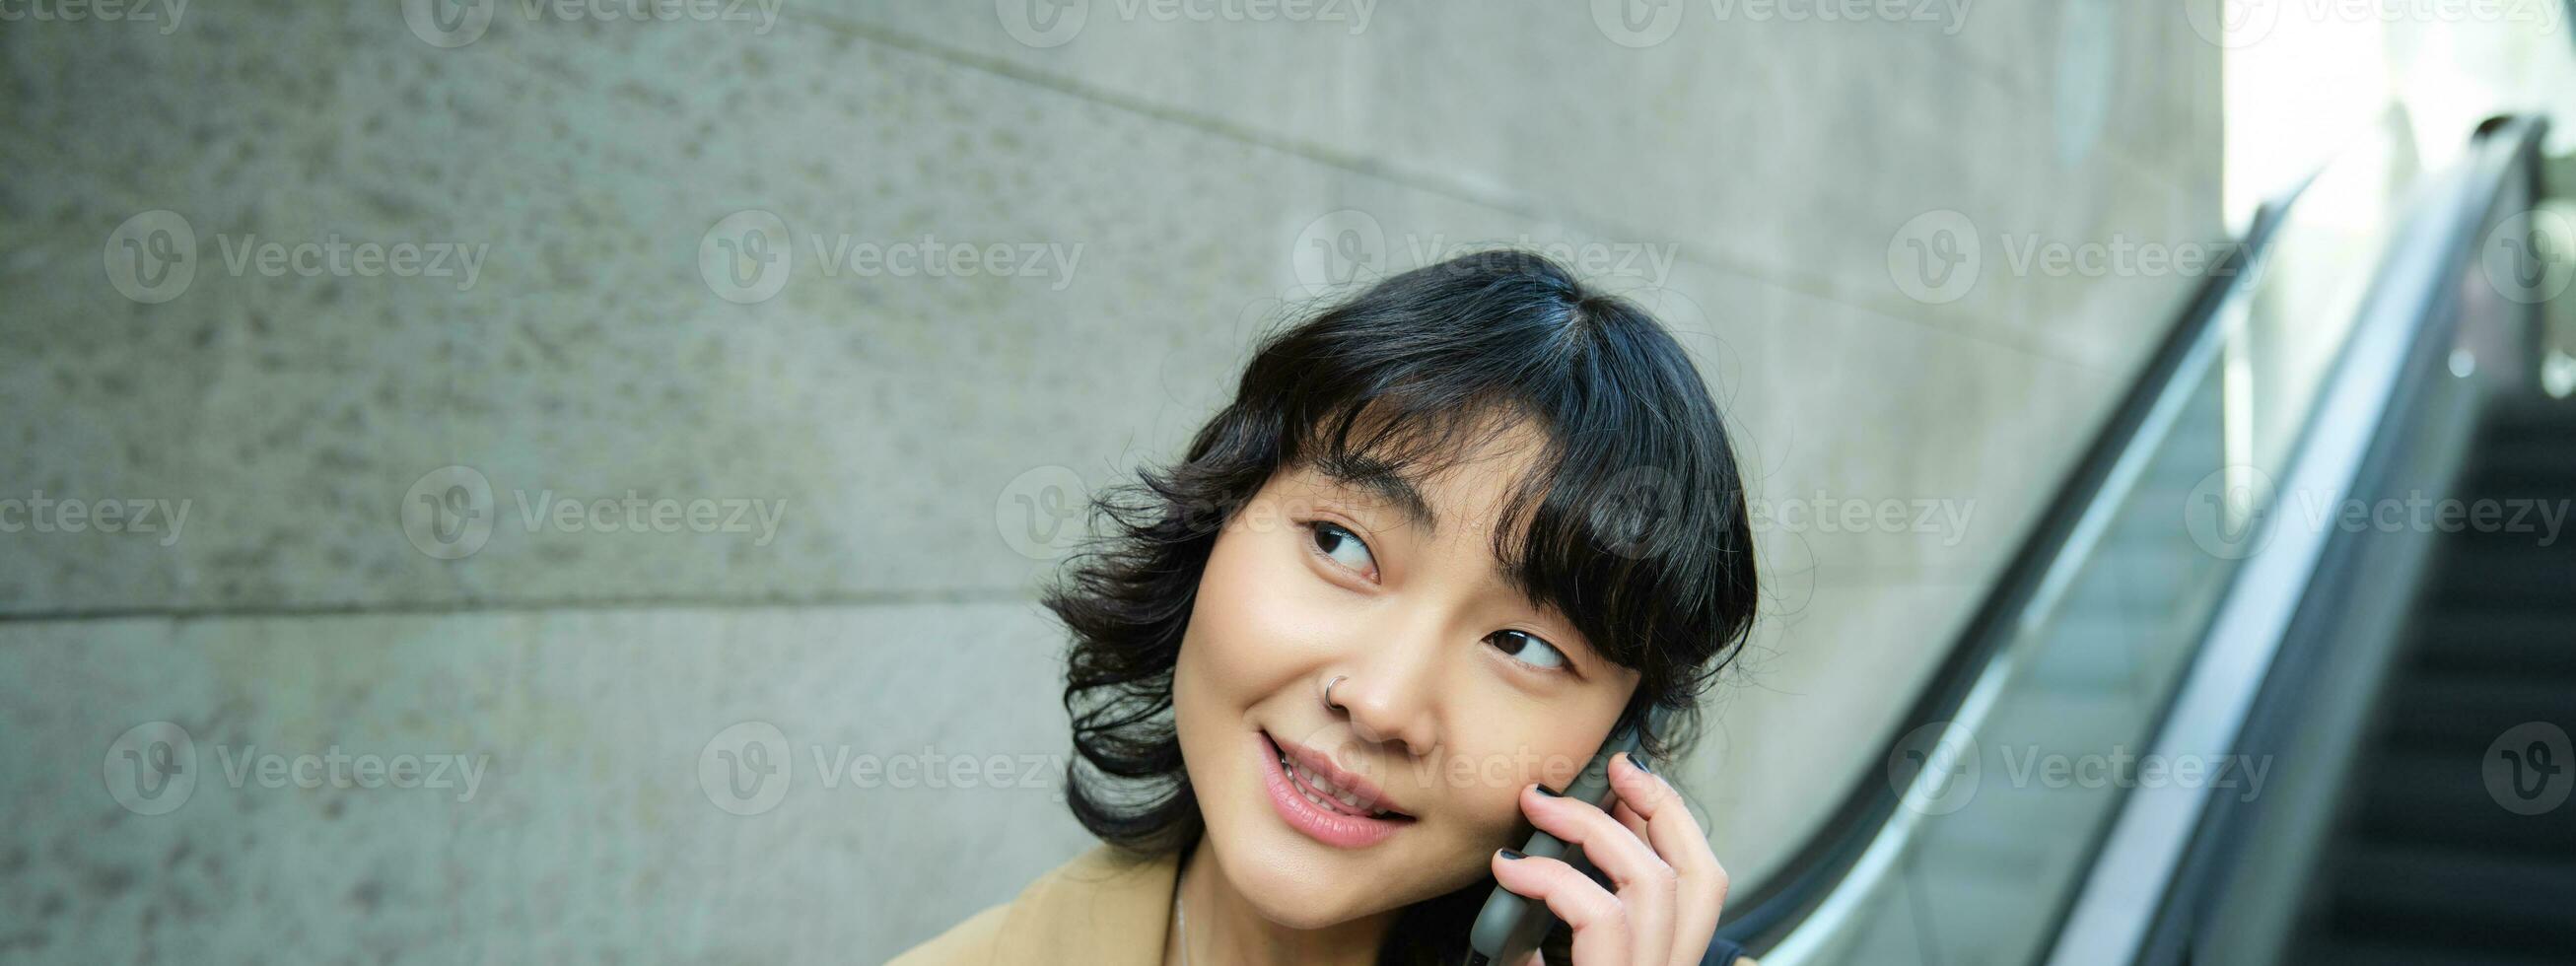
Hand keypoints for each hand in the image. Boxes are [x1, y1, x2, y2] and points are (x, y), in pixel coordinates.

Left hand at [1488, 752, 1731, 965]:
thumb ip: (1550, 934)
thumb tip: (1532, 866)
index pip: (1702, 882)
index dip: (1674, 820)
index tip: (1629, 778)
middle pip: (1701, 875)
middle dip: (1657, 808)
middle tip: (1607, 770)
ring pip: (1654, 885)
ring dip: (1592, 830)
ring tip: (1538, 807)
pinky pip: (1601, 917)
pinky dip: (1552, 879)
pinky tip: (1510, 868)